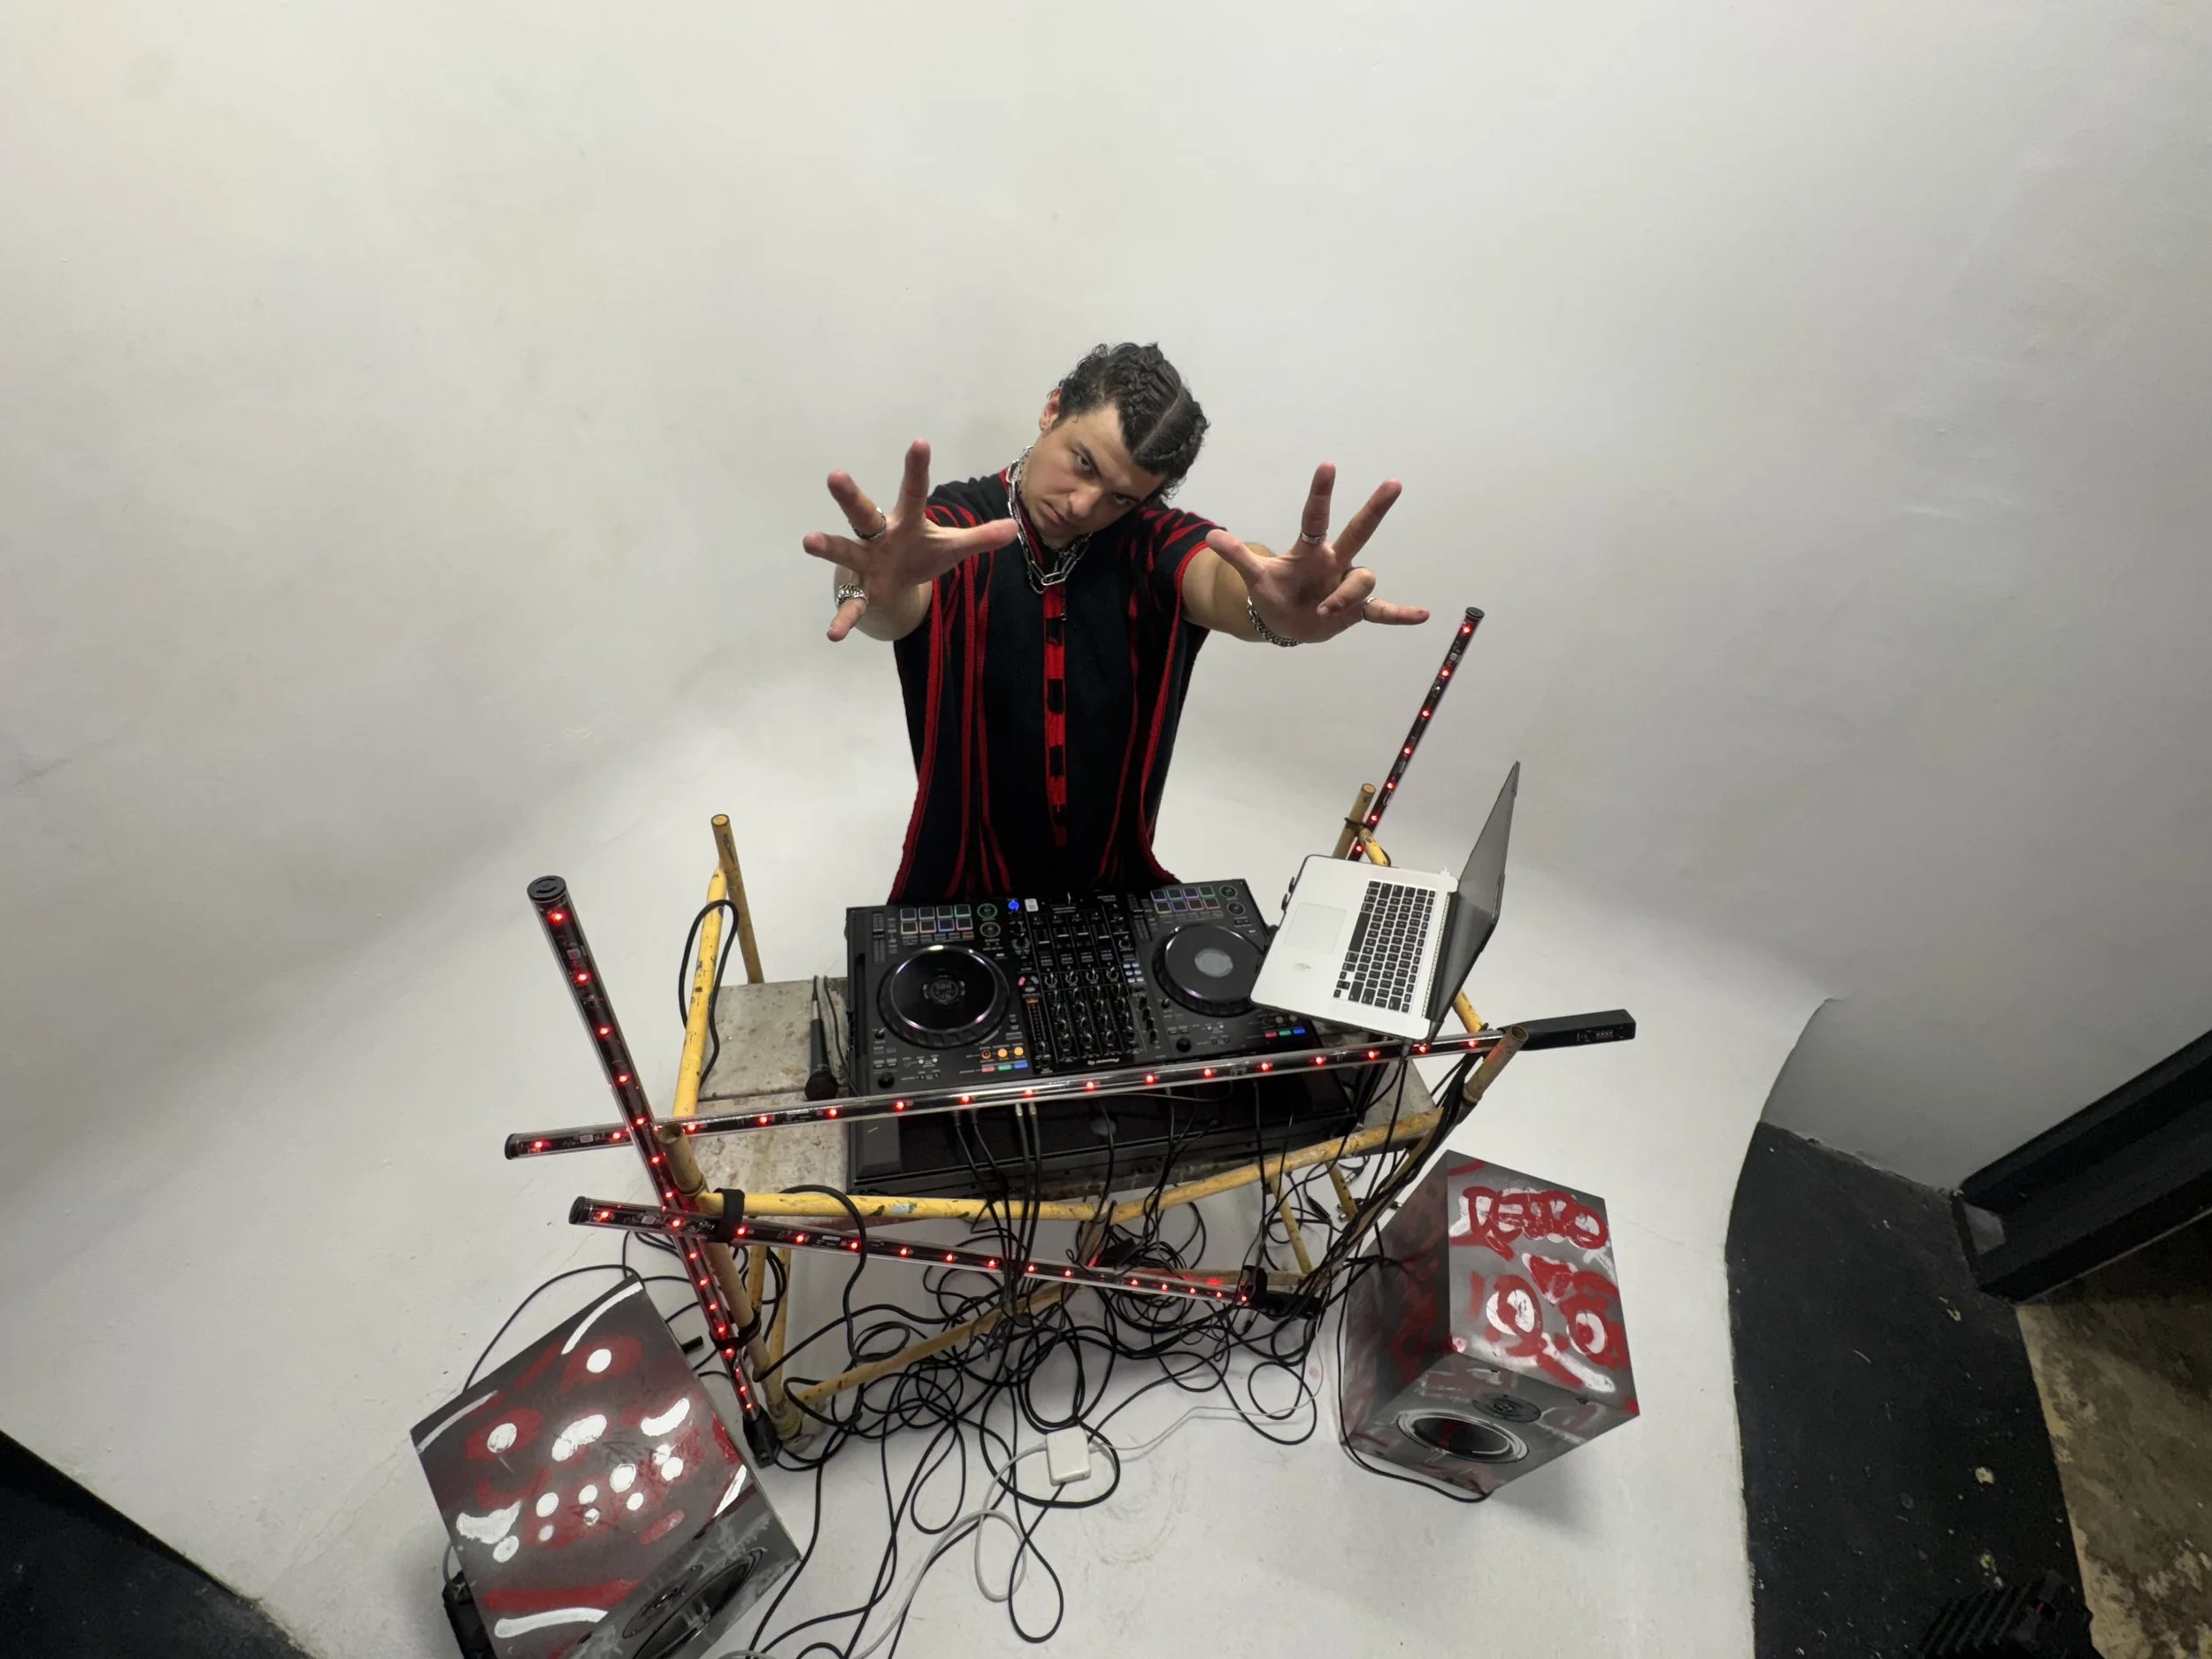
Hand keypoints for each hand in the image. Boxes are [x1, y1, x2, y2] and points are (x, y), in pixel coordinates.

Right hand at [803, 440, 1017, 641]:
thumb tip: (1013, 527)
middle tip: (835, 475)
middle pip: (864, 513)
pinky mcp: (864, 589)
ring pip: (846, 549)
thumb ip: (980, 538)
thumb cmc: (923, 552)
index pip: (915, 491)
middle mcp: (880, 535)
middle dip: (850, 496)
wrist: (899, 580)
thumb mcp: (953, 546)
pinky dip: (844, 617)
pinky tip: (833, 634)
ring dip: (830, 547)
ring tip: (809, 541)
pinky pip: (852, 603)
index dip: (917, 468)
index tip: (920, 442)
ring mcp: (867, 561)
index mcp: (908, 520)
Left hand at [1204, 465, 1428, 642]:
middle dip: (1374, 509)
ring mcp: (1346, 584)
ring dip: (1345, 596)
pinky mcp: (1355, 611)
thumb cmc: (1273, 594)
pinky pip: (1381, 610)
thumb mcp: (1254, 578)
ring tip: (1323, 612)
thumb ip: (1237, 556)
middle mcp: (1334, 561)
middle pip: (1358, 530)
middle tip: (1393, 484)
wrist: (1285, 624)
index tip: (1328, 465)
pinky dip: (1399, 614)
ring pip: (1362, 580)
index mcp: (1310, 550)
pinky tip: (1423, 615)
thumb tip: (1209, 536)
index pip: (1316, 517)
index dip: (1321, 493)